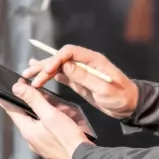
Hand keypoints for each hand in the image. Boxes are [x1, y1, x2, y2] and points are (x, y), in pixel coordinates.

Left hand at [0, 80, 92, 158]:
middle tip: (27, 90)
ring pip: (35, 122)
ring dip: (38, 111)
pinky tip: (57, 116)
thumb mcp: (50, 115)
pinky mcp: (50, 146)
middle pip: (23, 115)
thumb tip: (17, 88)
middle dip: (25, 102)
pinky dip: (47, 120)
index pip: (11, 110)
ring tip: (46, 101)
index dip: (4, 98)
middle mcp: (31, 138)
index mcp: (27, 130)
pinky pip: (44, 129)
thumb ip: (34, 100)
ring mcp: (40, 144)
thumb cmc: (68, 140)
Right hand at [20, 44, 138, 120]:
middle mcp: (85, 63)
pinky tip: (39, 75)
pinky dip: (49, 76)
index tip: (47, 72)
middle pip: (60, 59)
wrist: (130, 106)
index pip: (69, 52)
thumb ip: (85, 77)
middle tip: (29, 75)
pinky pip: (62, 75)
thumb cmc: (121, 97)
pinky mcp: (79, 81)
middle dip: (44, 66)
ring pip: (58, 67)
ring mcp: (81, 71)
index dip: (55, 59)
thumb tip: (65, 65)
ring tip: (27, 75)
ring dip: (43, 71)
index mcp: (93, 60)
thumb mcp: (104, 89)